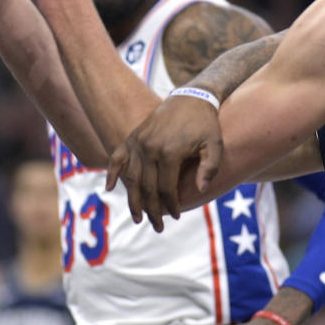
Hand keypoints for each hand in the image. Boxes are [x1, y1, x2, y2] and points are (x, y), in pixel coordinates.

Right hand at [105, 94, 223, 231]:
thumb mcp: (215, 144)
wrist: (192, 97)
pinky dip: (112, 172)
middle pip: (147, 187)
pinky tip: (109, 188)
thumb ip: (210, 168)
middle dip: (152, 210)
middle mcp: (150, 148)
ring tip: (137, 218)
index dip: (171, 205)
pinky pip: (118, 157)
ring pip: (131, 178)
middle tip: (157, 227)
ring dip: (132, 200)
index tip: (176, 216)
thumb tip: (201, 190)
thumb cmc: (206, 124)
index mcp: (169, 152)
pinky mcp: (134, 136)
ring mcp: (139, 142)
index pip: (166, 188)